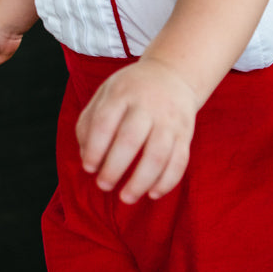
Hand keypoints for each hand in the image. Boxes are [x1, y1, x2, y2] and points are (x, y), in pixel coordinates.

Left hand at [76, 58, 198, 203]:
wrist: (173, 74)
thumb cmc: (130, 91)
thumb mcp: (106, 94)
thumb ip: (89, 123)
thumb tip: (86, 158)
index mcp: (122, 93)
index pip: (105, 123)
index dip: (95, 150)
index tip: (89, 168)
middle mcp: (148, 104)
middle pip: (130, 140)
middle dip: (114, 168)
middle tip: (103, 185)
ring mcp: (169, 119)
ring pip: (158, 155)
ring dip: (141, 181)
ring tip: (126, 197)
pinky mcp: (185, 133)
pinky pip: (179, 161)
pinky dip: (167, 182)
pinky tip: (152, 194)